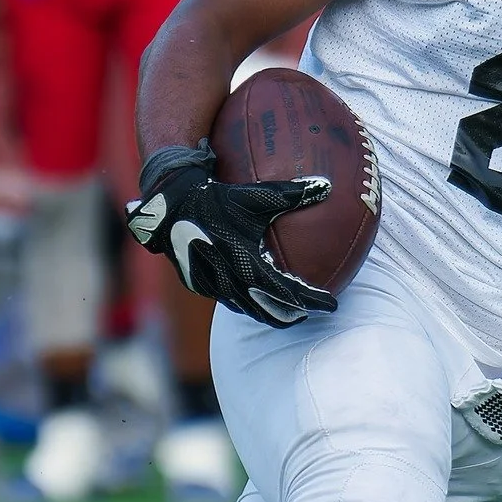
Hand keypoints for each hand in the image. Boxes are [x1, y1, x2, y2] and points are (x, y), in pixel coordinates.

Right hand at [125, 142, 337, 327]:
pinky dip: (248, 303)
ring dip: (270, 312)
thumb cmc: (216, 198)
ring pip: (247, 309)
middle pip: (268, 311)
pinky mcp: (198, 284)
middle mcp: (228, 281)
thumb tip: (326, 186)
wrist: (170, 205)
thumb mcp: (256, 195)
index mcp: (245, 264)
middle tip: (314, 313)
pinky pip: (229, 300)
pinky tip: (257, 297)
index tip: (332, 304)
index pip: (287, 292)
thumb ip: (292, 193)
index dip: (311, 300)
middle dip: (293, 316)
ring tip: (290, 312)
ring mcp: (211, 286)